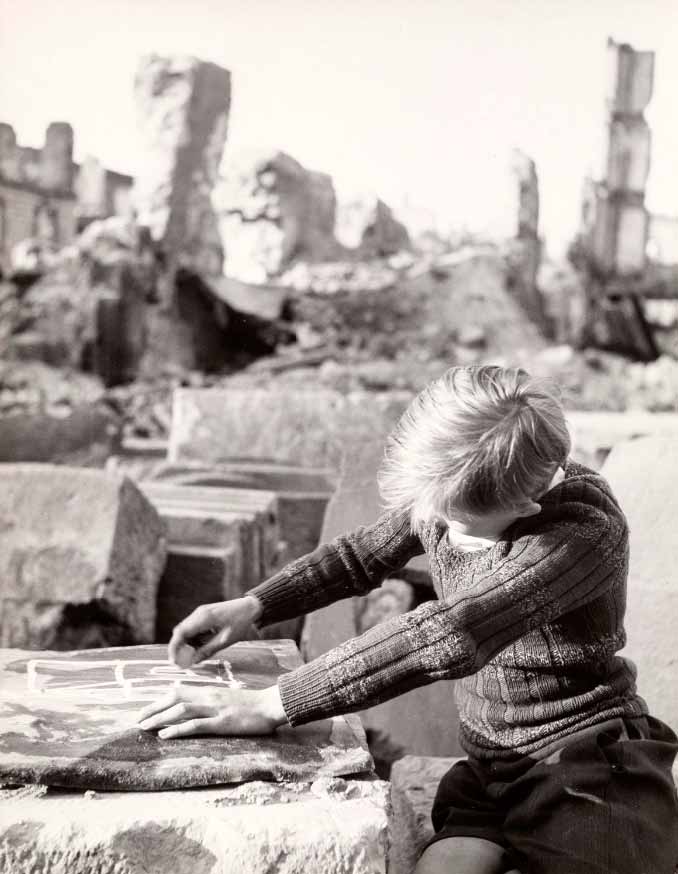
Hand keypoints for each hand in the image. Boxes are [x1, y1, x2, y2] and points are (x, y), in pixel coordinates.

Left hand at [136, 684, 286, 738]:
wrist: (270, 705)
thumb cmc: (251, 705)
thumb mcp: (227, 699)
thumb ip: (211, 701)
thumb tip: (196, 707)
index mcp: (209, 691)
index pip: (179, 691)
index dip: (160, 700)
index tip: (147, 709)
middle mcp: (208, 697)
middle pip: (174, 698)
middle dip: (154, 708)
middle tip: (138, 719)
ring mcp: (214, 709)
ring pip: (180, 710)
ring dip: (159, 718)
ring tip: (144, 727)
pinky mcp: (221, 722)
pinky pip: (194, 725)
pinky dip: (177, 730)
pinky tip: (165, 735)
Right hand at [168, 596, 262, 667]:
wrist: (249, 607)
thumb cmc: (240, 622)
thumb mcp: (225, 640)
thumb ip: (208, 650)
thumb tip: (194, 661)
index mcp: (204, 618)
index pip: (181, 633)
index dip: (174, 647)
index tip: (174, 661)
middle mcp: (199, 613)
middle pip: (180, 631)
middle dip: (177, 647)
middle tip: (180, 662)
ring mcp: (200, 612)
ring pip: (185, 629)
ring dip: (185, 643)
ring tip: (191, 656)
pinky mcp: (203, 614)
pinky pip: (192, 627)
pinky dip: (191, 638)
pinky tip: (198, 647)